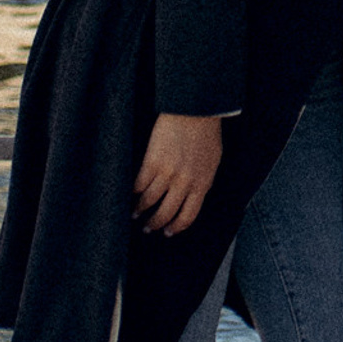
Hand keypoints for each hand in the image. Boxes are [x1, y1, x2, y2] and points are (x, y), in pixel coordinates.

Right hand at [133, 112, 222, 234]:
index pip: (188, 216)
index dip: (175, 228)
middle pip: (165, 214)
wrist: (196, 108)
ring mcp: (168, 174)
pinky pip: (139, 185)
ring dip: (139, 210)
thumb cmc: (206, 132)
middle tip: (147, 228)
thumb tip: (192, 197)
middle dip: (154, 224)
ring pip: (149, 202)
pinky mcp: (152, 163)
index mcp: (202, 183)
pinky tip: (130, 194)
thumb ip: (202, 180)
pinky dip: (133, 192)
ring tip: (135, 212)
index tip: (167, 232)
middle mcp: (185, 183)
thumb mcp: (212, 160)